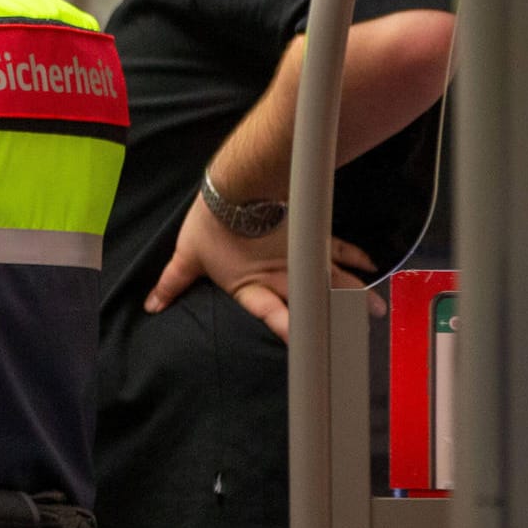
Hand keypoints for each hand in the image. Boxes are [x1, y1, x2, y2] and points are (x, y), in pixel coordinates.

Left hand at [144, 198, 383, 340]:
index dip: (285, 328)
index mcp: (252, 285)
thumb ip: (173, 283)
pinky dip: (355, 257)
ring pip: (331, 278)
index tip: (301, 344)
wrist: (234, 183)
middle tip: (357, 335)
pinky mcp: (307, 235)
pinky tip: (371, 264)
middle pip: (311, 301)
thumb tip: (151, 305)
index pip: (270, 313)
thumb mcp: (187, 255)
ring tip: (376, 310)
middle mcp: (281, 274)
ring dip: (355, 293)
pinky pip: (336, 249)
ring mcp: (298, 255)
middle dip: (333, 320)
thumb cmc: (210, 221)